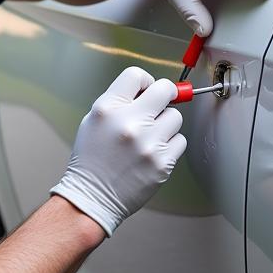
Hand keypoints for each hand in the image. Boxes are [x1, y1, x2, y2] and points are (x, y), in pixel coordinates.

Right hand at [50, 67, 186, 235]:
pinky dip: (170, 145)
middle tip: (160, 105)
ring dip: (166, 125)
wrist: (92, 197)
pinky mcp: (162, 162)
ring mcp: (148, 143)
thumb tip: (150, 89)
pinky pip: (180, 141)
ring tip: (149, 138)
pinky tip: (153, 153)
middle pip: (165, 89)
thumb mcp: (94, 121)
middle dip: (165, 95)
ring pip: (176, 117)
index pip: (136, 75)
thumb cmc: (92, 160)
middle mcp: (128, 122)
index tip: (146, 91)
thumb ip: (119, 102)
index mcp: (107, 109)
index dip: (145, 82)